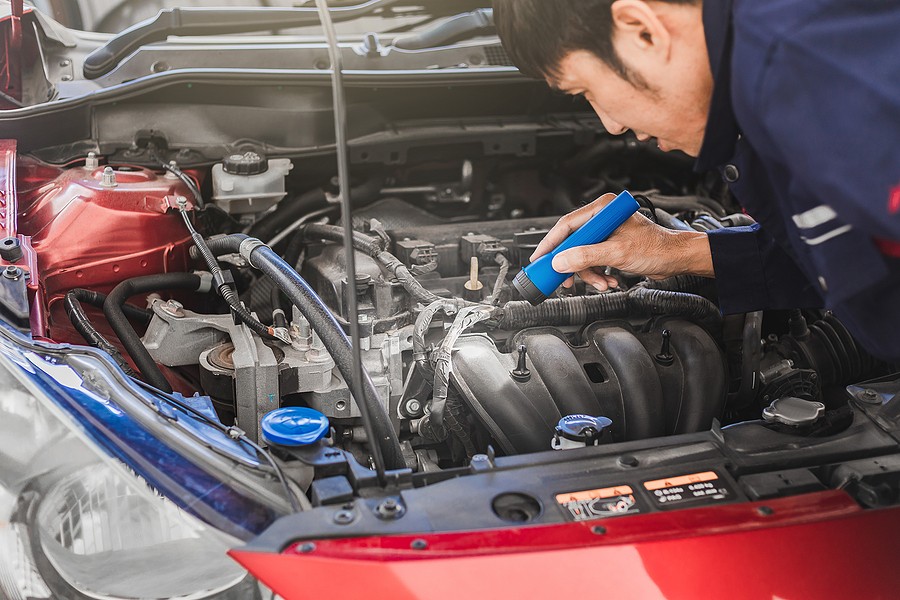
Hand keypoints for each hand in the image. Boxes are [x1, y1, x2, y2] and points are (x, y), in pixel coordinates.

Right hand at [530, 193, 714, 290]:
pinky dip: (598, 274)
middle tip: (567, 280)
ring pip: (582, 256)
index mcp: (602, 210)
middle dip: (573, 265)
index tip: (540, 259)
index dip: (551, 244)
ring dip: (589, 273)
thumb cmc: (656, 248)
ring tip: (601, 283)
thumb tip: (560, 262)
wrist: (677, 259)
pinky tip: (609, 280)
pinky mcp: (610, 245)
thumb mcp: (616, 252)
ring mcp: (606, 233)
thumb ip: (585, 257)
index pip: (566, 225)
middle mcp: (602, 219)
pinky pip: (593, 261)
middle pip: (573, 243)